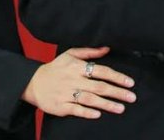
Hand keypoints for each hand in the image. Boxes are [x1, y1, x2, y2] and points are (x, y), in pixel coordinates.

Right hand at [21, 45, 135, 118]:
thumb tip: (107, 49)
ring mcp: (66, 94)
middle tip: (132, 97)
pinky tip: (98, 114)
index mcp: (78, 67)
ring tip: (121, 108)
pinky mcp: (59, 107)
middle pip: (99, 87)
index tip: (130, 82)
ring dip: (106, 104)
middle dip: (117, 92)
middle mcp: (74, 80)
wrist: (32, 83)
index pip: (102, 71)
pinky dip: (87, 112)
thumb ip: (90, 51)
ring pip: (90, 99)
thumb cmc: (55, 67)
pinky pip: (75, 110)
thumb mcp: (71, 53)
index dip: (117, 77)